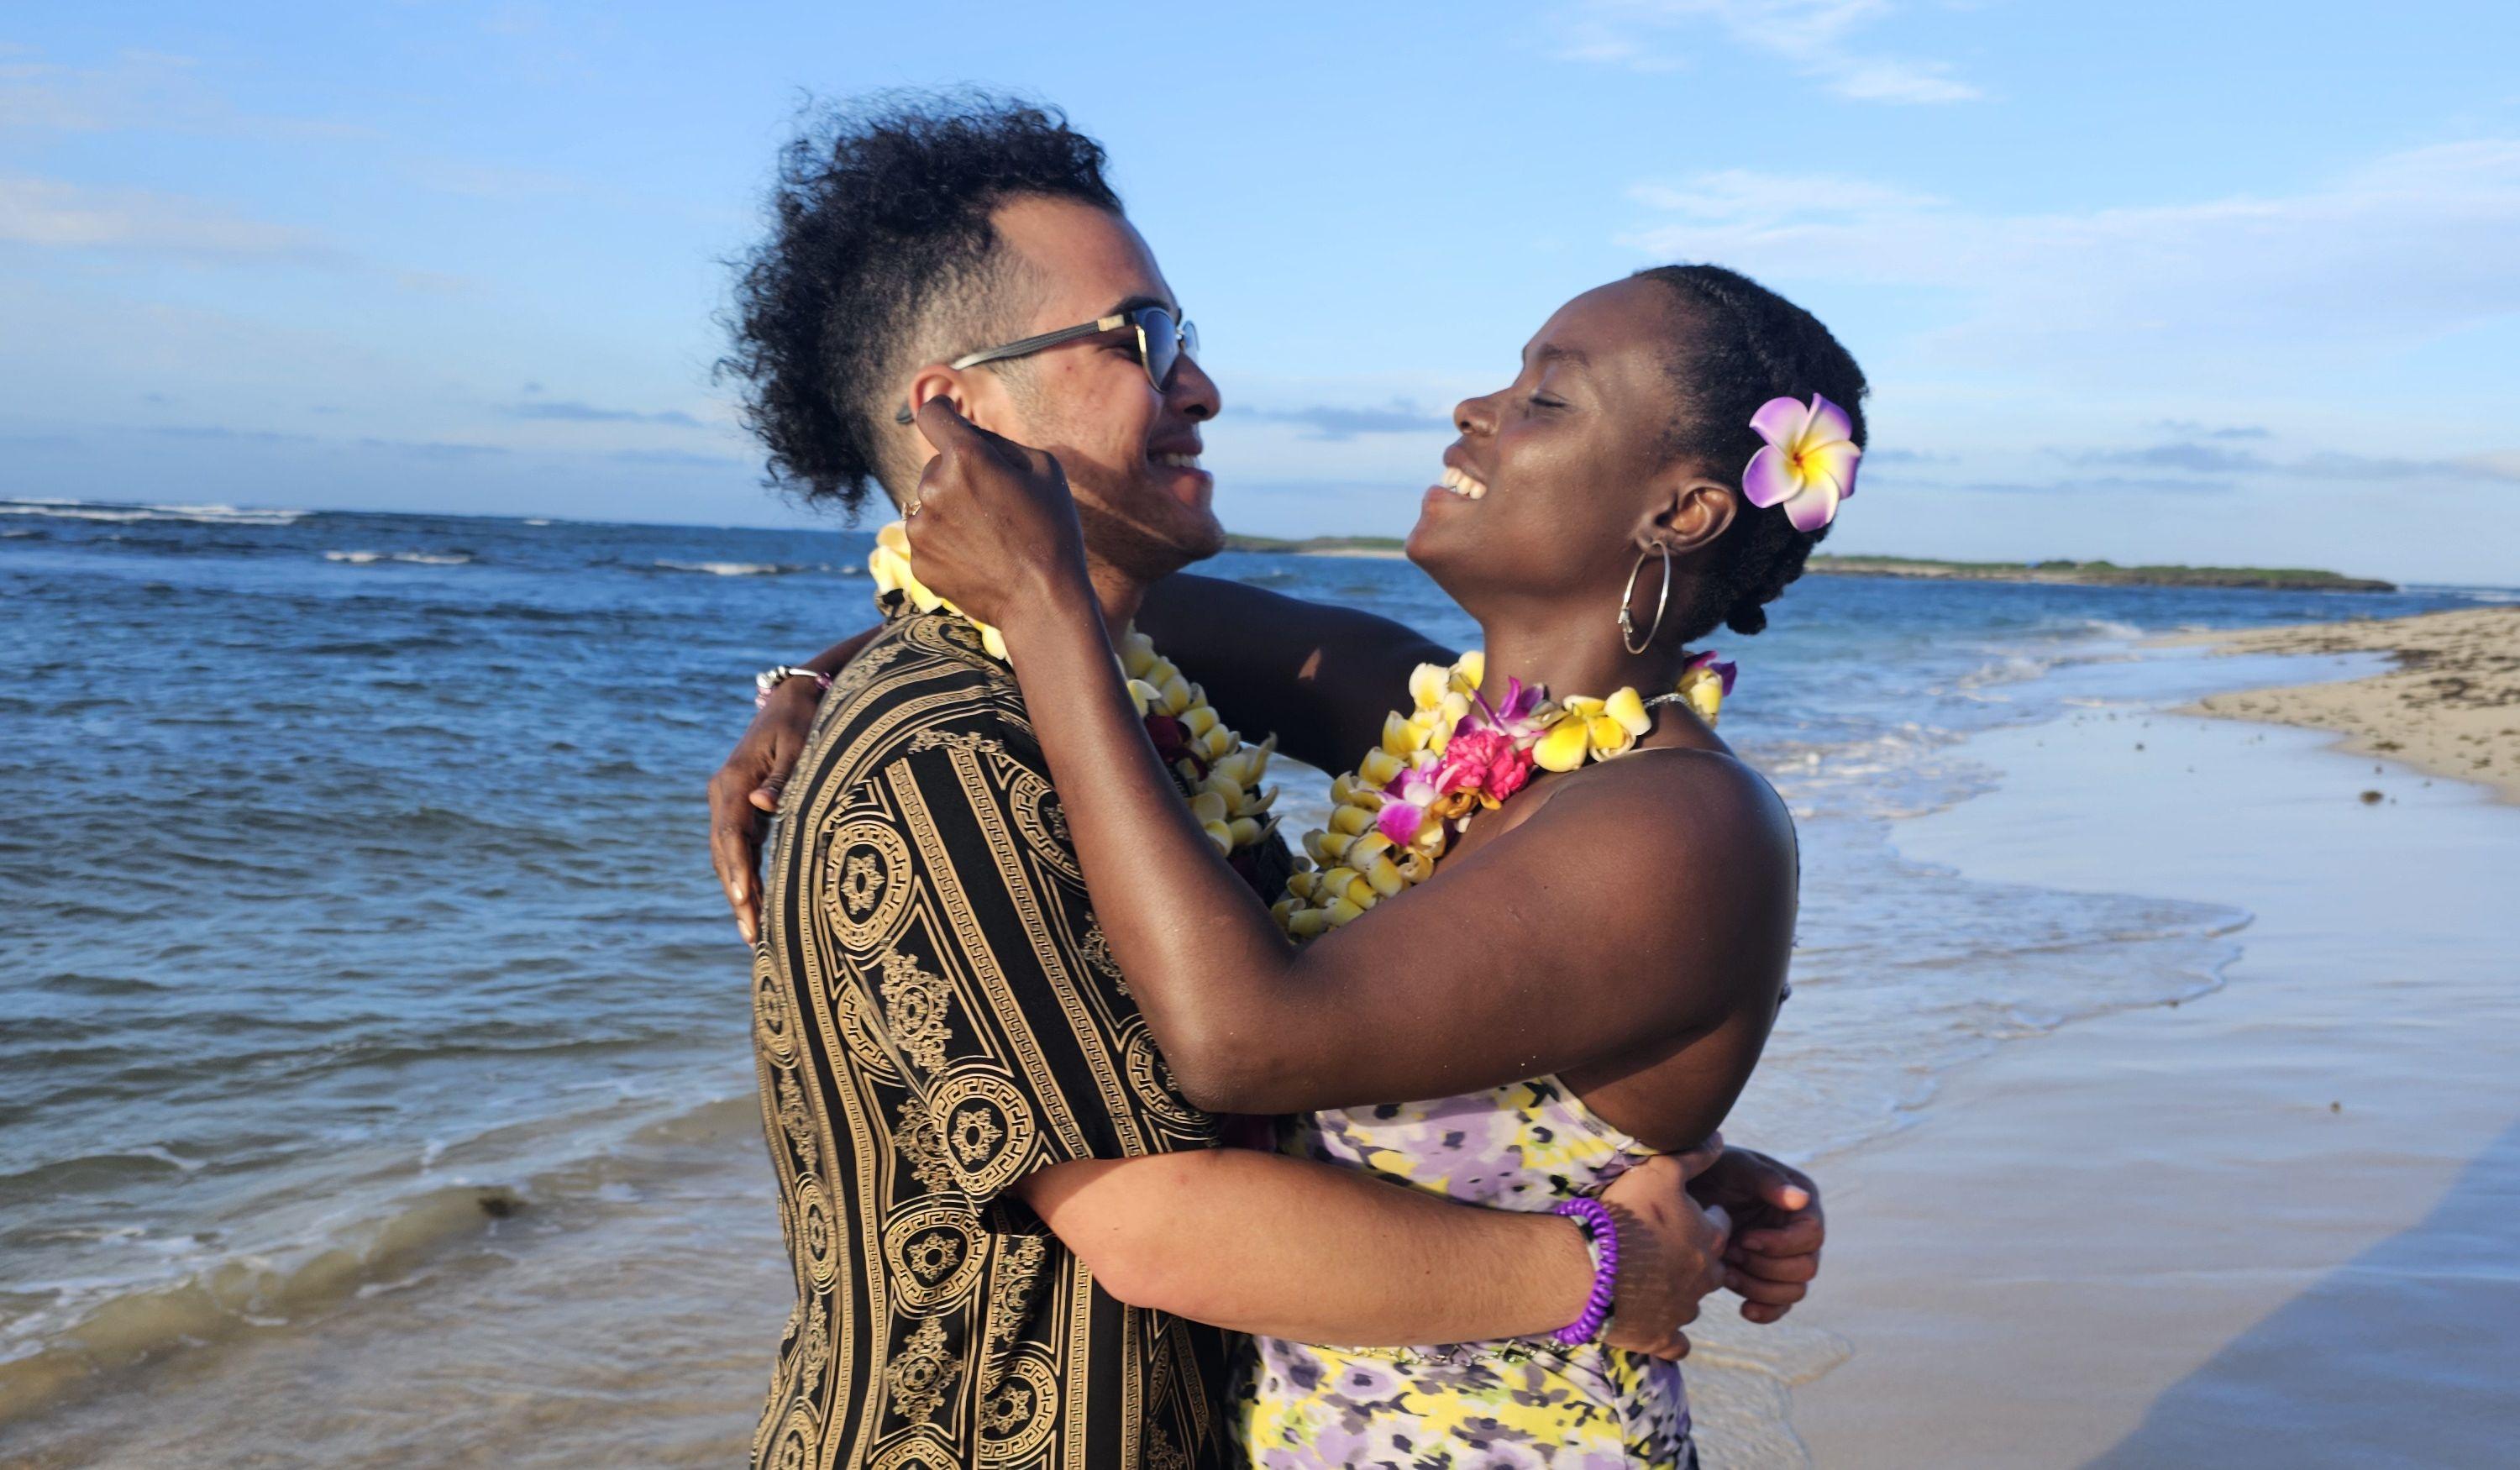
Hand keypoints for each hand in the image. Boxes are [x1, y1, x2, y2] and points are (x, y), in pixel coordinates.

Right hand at [708, 681, 821, 943]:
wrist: (794, 696)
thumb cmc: (802, 719)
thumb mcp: (800, 743)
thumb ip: (783, 776)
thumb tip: (763, 805)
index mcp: (734, 780)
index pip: (731, 835)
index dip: (736, 872)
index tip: (743, 904)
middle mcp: (724, 792)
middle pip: (723, 853)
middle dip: (737, 895)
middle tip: (752, 935)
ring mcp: (729, 799)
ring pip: (727, 854)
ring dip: (738, 892)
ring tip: (753, 933)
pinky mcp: (741, 806)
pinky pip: (739, 847)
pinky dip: (745, 875)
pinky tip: (754, 904)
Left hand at [901, 398, 1092, 632]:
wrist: (1042, 601)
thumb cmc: (1052, 532)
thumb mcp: (1045, 469)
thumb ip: (999, 443)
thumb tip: (968, 436)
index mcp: (965, 458)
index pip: (932, 414)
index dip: (942, 411)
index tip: (947, 416)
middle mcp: (933, 488)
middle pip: (937, 466)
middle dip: (960, 475)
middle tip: (998, 503)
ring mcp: (921, 528)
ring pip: (931, 504)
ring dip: (952, 510)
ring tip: (990, 537)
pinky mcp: (919, 561)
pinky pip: (929, 539)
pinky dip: (948, 543)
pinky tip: (979, 558)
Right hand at [1598, 1146, 1730, 1361]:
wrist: (1592, 1268)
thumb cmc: (1626, 1216)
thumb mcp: (1659, 1171)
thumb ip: (1693, 1156)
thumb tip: (1720, 1140)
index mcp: (1708, 1236)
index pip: (1720, 1223)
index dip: (1703, 1216)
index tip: (1681, 1213)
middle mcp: (1705, 1275)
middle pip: (1714, 1266)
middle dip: (1696, 1258)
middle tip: (1665, 1247)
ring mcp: (1684, 1309)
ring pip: (1693, 1302)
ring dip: (1679, 1292)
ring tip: (1650, 1281)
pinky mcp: (1661, 1336)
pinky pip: (1676, 1344)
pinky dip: (1670, 1337)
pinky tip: (1654, 1324)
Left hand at [1689, 1145, 1823, 1323]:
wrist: (1686, 1193)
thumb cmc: (1714, 1171)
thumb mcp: (1737, 1167)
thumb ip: (1767, 1181)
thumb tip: (1802, 1199)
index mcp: (1801, 1205)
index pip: (1812, 1234)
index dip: (1780, 1243)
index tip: (1744, 1239)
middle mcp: (1800, 1234)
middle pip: (1806, 1268)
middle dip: (1765, 1266)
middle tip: (1730, 1254)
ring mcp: (1785, 1259)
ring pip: (1794, 1291)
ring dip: (1760, 1288)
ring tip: (1726, 1274)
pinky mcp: (1768, 1279)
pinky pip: (1780, 1306)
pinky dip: (1765, 1311)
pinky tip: (1743, 1309)